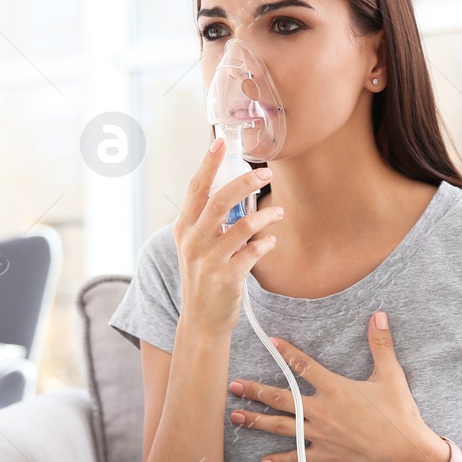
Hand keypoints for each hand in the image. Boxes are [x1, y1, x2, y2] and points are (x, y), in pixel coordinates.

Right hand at [173, 136, 284, 337]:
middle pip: (219, 201)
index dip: (208, 164)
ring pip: (241, 226)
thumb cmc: (204, 277)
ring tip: (277, 212)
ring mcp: (209, 260)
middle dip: (245, 182)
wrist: (202, 320)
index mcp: (184, 229)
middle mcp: (193, 242)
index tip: (220, 141)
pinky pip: (252, 252)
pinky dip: (266, 243)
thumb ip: (211, 221)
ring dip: (264, 216)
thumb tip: (238, 191)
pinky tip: (272, 240)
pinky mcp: (227, 278)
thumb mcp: (197, 247)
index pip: (195, 189)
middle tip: (266, 173)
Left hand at [226, 311, 448, 461]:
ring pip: (282, 427)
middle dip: (255, 391)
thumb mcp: (391, 375)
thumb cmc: (399, 413)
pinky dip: (280, 460)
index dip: (287, 353)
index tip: (270, 343)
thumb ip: (381, 344)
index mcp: (336, 389)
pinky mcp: (326, 454)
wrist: (405, 451)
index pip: (305, 367)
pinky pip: (298, 458)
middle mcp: (322, 411)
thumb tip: (378, 315)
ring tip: (235, 416)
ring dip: (256, 421)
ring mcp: (321, 434)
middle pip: (282, 398)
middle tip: (233, 386)